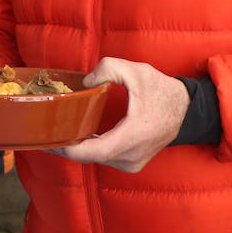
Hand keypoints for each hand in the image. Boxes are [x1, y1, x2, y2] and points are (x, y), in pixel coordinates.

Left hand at [57, 58, 189, 173]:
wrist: (186, 110)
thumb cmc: (161, 91)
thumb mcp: (135, 70)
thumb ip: (107, 69)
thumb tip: (85, 83)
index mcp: (132, 136)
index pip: (93, 152)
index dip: (69, 148)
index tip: (50, 139)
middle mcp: (131, 156)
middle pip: (90, 156)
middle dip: (67, 145)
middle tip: (45, 132)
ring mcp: (132, 163)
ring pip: (96, 159)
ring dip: (78, 147)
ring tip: (58, 132)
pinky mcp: (132, 163)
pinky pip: (105, 158)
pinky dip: (90, 148)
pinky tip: (77, 136)